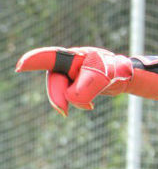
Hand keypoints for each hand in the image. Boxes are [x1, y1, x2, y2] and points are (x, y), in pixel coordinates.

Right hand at [16, 46, 157, 115]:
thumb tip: (72, 100)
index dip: (35, 60)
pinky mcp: (73, 86)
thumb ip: (88, 87)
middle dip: (58, 96)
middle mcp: (69, 65)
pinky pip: (70, 98)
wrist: (125, 77)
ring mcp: (70, 75)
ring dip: (75, 101)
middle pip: (55, 80)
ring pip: (63, 92)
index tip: (21, 66)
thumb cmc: (116, 71)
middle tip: (64, 112)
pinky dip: (79, 104)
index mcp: (75, 56)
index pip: (52, 57)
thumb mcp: (105, 78)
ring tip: (91, 106)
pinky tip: (90, 106)